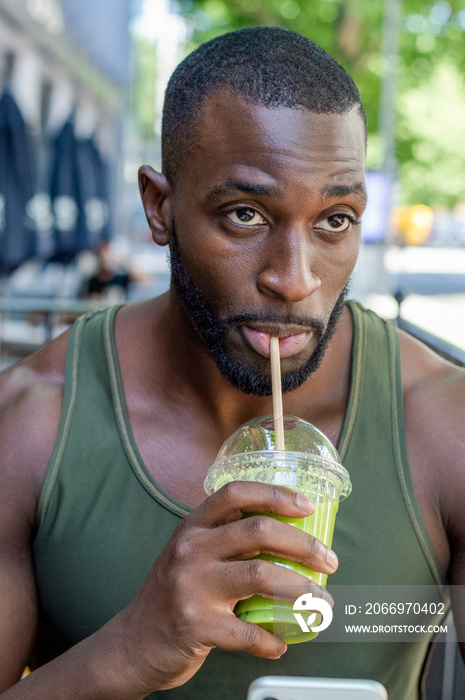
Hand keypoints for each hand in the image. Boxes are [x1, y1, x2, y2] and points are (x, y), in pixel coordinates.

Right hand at [118, 482, 337, 692]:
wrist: (134, 643)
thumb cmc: (174, 594)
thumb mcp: (190, 554)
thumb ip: (226, 540)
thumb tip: (289, 536)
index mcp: (193, 527)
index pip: (235, 494)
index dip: (275, 494)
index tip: (306, 505)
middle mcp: (190, 550)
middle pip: (258, 531)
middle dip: (304, 544)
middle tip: (329, 561)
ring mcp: (191, 587)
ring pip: (261, 576)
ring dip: (303, 590)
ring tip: (322, 602)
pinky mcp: (195, 626)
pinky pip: (249, 632)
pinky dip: (273, 639)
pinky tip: (280, 641)